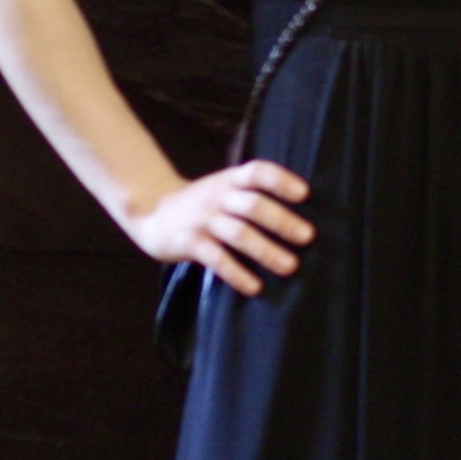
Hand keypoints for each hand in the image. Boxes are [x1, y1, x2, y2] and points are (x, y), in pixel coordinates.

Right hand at [128, 159, 314, 296]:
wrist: (152, 211)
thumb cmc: (204, 203)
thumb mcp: (224, 187)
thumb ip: (253, 193)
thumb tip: (303, 212)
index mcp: (231, 180)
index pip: (257, 172)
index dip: (281, 181)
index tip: (305, 194)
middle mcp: (218, 197)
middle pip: (253, 205)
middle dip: (282, 221)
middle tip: (308, 236)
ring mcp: (203, 220)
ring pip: (238, 234)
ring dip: (266, 251)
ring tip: (291, 266)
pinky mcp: (190, 243)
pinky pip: (217, 259)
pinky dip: (237, 274)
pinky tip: (255, 287)